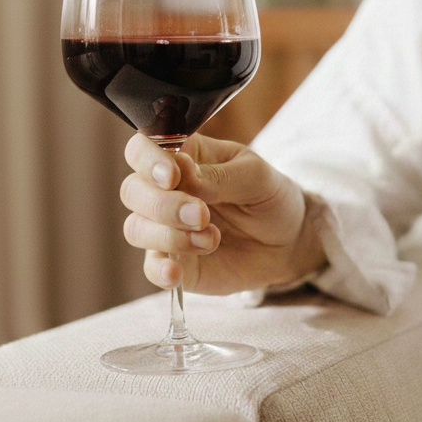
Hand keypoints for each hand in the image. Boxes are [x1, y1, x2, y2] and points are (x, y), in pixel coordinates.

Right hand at [121, 132, 325, 293]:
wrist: (289, 241)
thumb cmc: (269, 197)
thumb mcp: (256, 177)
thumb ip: (218, 175)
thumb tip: (183, 174)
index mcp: (182, 157)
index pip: (141, 149)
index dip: (148, 160)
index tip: (172, 177)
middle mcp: (165, 191)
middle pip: (132, 191)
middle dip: (164, 205)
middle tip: (202, 215)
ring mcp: (165, 228)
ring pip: (136, 228)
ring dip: (169, 236)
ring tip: (211, 239)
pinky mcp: (173, 261)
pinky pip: (150, 267)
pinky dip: (159, 270)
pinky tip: (176, 273)